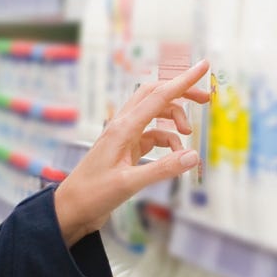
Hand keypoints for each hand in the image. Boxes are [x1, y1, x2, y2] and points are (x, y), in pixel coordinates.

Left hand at [53, 60, 208, 245]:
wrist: (71, 210)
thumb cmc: (92, 195)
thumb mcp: (129, 184)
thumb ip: (162, 169)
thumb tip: (194, 156)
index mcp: (123, 128)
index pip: (159, 96)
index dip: (183, 81)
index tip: (204, 65)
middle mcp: (122, 126)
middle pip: (155, 96)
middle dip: (181, 94)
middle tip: (206, 99)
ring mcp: (123, 137)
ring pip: (155, 116)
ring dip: (174, 121)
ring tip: (188, 136)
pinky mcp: (125, 150)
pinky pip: (152, 136)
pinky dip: (167, 141)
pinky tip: (174, 157)